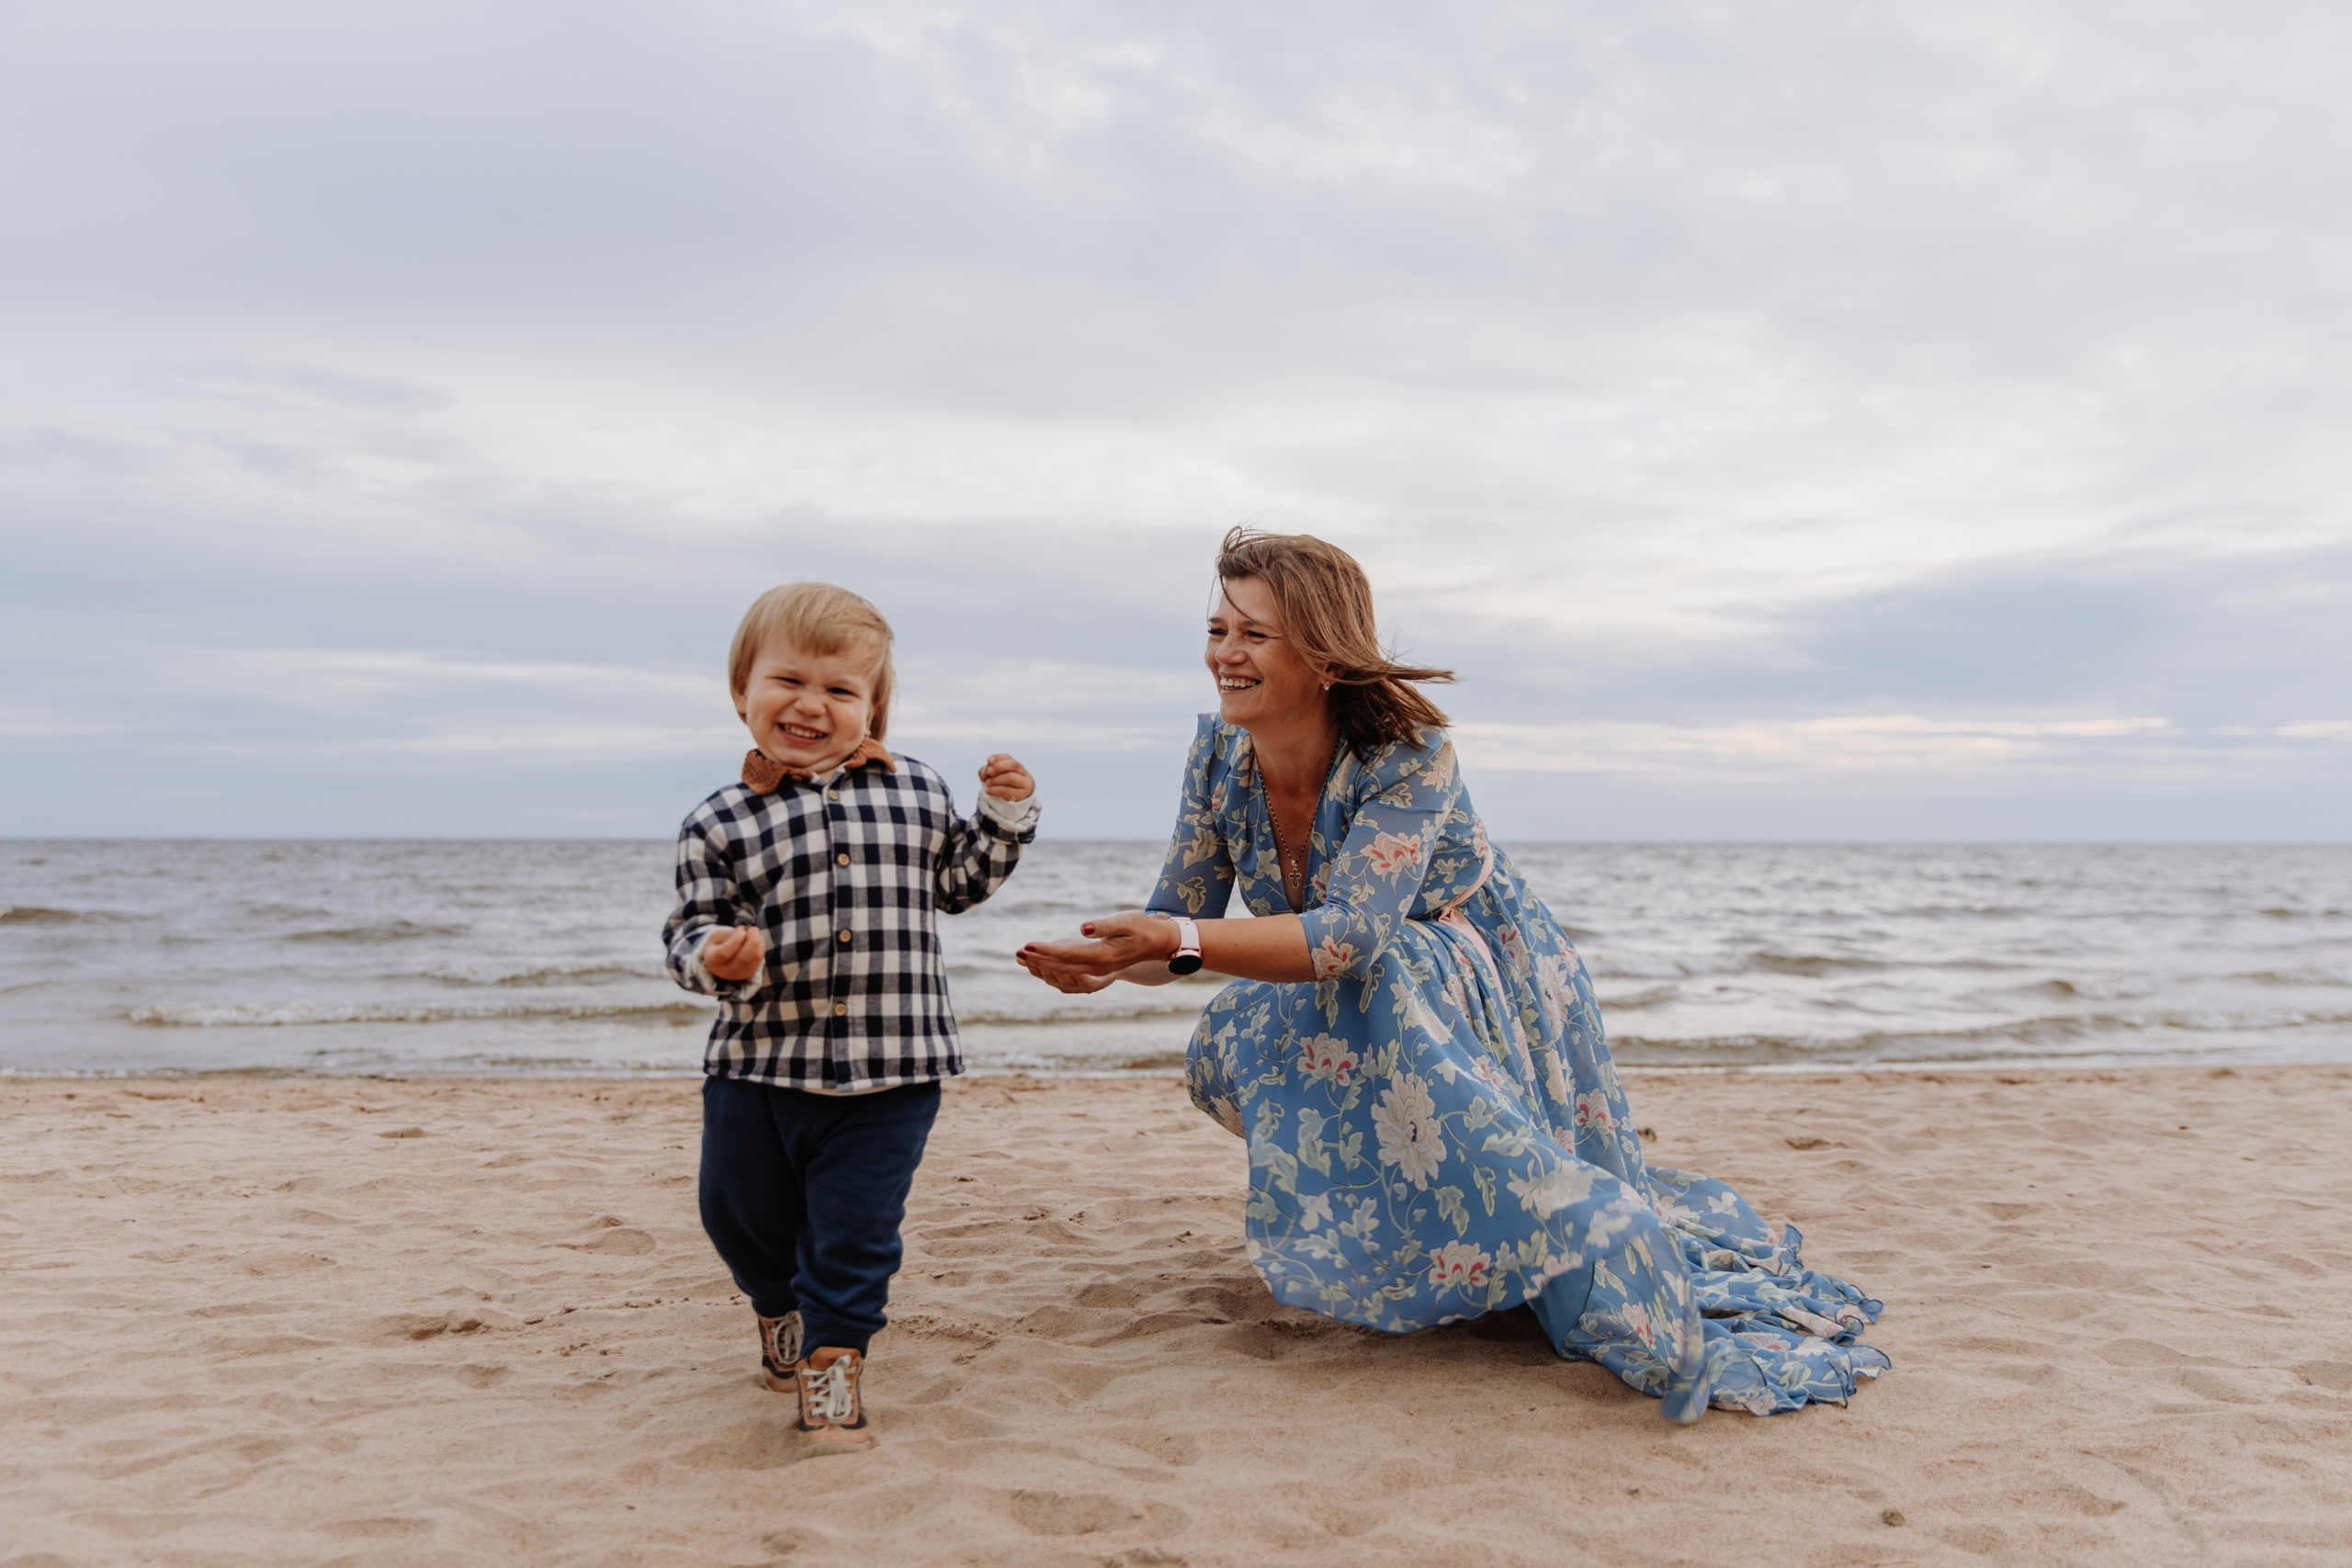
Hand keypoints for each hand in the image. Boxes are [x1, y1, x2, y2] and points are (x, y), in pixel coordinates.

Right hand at [702, 925, 766, 980]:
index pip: (724, 953)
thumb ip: (729, 934)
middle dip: (752, 942)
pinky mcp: (749, 973)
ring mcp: (738, 974)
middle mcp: (725, 971)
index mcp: (713, 960)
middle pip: (743, 959)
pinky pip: (759, 961)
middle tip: (754, 929)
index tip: (742, 928)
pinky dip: (761, 948)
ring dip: (758, 943)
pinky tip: (758, 939)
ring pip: (754, 960)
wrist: (720, 959)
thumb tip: (745, 933)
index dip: (735, 940)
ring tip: (754, 932)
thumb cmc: (718, 944)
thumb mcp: (717, 936)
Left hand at [979, 753, 1033, 801]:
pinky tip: (988, 791)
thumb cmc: (1004, 786)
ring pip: (1010, 777)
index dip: (998, 757)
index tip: (988, 760)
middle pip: (1013, 765)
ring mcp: (1024, 785)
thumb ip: (988, 771)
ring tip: (987, 783)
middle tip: (988, 772)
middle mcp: (1024, 774)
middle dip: (998, 767)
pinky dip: (995, 790)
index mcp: (1018, 767)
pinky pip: (1006, 791)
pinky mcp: (1020, 796)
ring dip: (996, 779)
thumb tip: (983, 772)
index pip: (1009, 758)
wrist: (1016, 801)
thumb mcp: (998, 776)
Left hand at [1016, 911, 1176, 990]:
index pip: (1067, 955)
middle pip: (1060, 967)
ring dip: (1041, 967)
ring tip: (1021, 958)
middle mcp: (1097, 968)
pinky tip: (1040, 965)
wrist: (1157, 943)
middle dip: (1037, 960)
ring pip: (1063, 974)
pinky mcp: (1095, 970)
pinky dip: (1051, 970)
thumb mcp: (1125, 920)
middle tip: (1016, 952)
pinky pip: (1069, 975)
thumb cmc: (1141, 927)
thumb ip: (1104, 925)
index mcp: (1102, 956)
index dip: (1045, 951)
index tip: (1026, 945)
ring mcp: (1096, 972)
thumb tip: (1083, 928)